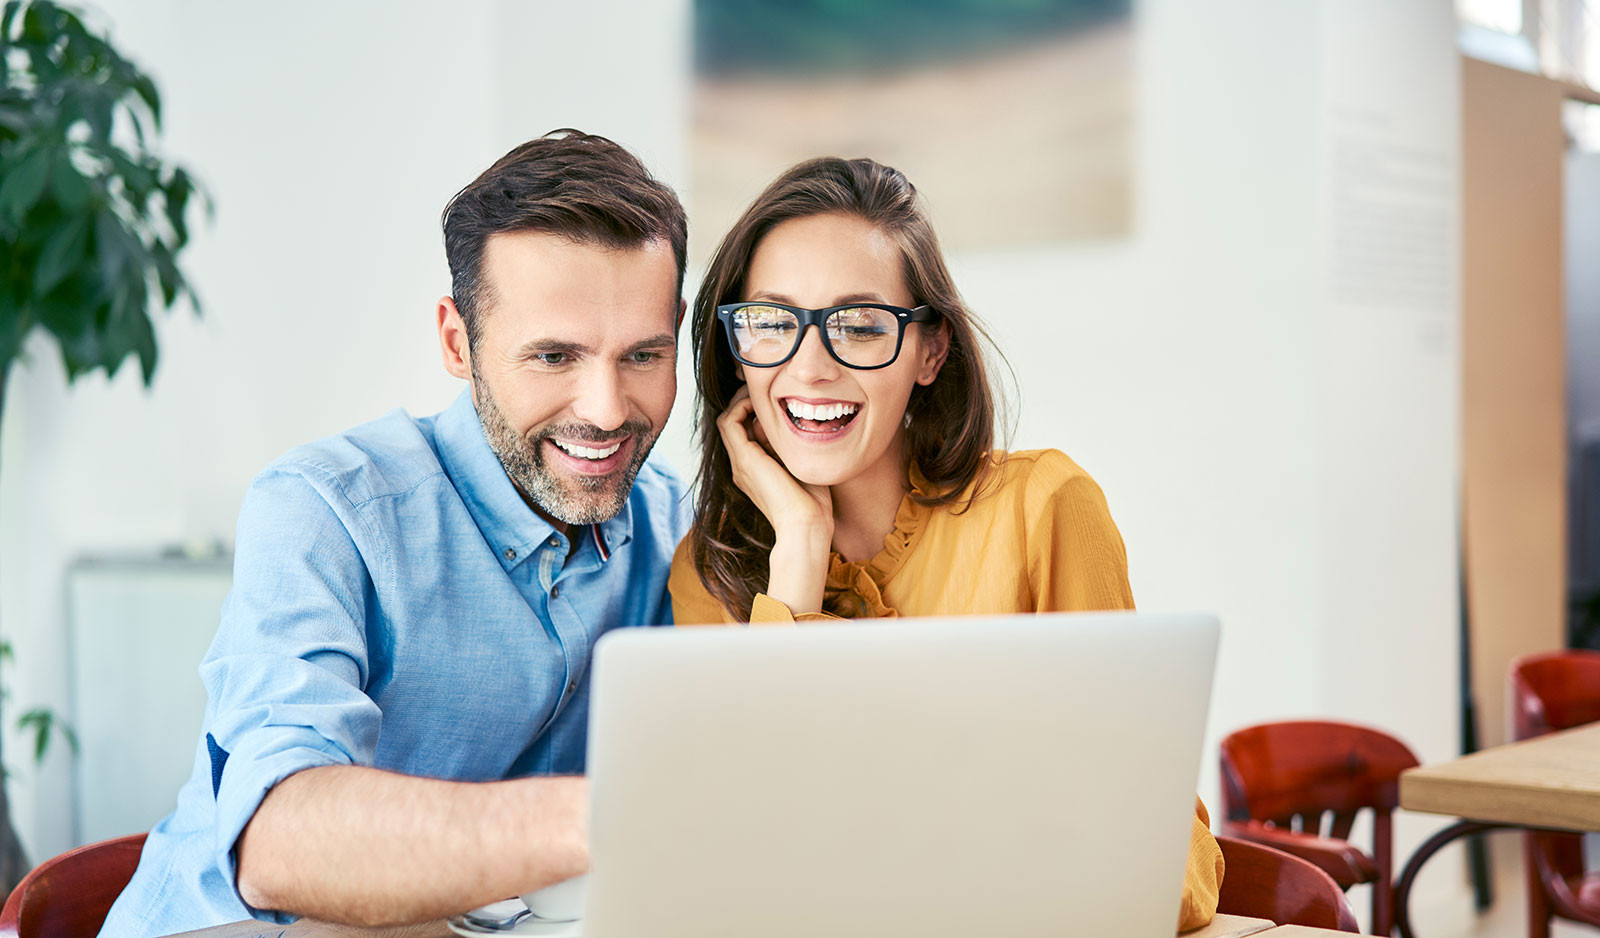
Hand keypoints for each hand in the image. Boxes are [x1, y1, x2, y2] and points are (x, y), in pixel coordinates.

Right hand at [716, 387, 832, 613]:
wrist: (806, 526)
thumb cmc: (812, 502)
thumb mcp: (800, 466)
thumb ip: (791, 447)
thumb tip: (790, 421)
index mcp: (754, 469)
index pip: (744, 432)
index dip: (754, 411)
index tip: (774, 400)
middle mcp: (742, 466)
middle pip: (732, 423)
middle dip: (745, 401)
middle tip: (766, 388)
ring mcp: (740, 463)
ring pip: (727, 420)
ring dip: (741, 401)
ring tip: (761, 391)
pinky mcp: (745, 460)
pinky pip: (729, 423)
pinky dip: (741, 407)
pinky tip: (761, 402)